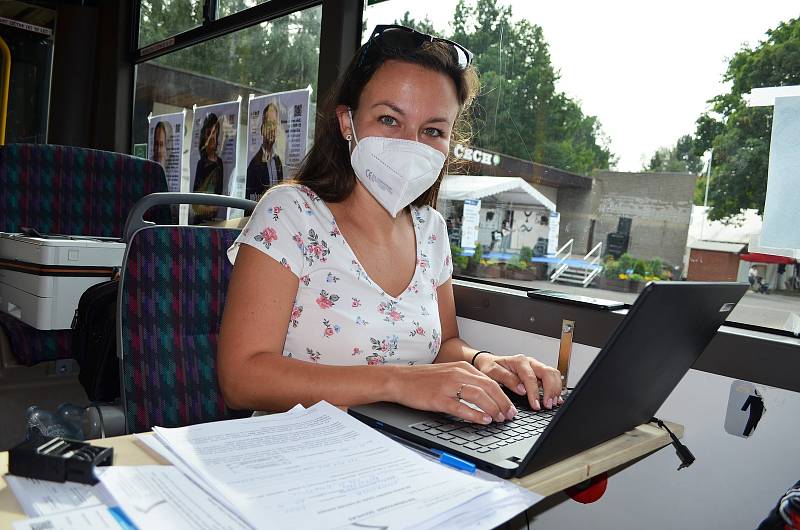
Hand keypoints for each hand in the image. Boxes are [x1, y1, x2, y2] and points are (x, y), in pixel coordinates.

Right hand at [389, 362, 516, 424]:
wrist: (399, 379)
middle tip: (510, 415)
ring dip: (493, 408)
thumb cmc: (423, 379)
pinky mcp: (439, 398)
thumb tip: (486, 395)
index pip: (490, 380)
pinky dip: (475, 414)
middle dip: (503, 403)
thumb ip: (466, 380)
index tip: (510, 406)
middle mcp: (458, 373)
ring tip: (500, 418)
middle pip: (489, 387)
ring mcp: (448, 386)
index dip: (503, 395)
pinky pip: (461, 407)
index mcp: (462, 367)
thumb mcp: (449, 373)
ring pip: (479, 396)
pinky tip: (484, 420)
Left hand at [474, 353, 562, 410]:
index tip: (536, 406)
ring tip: (553, 403)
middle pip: (548, 373)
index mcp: (519, 361)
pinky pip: (552, 377)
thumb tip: (522, 389)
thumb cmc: (490, 367)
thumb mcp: (492, 372)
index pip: (531, 378)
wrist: (488, 362)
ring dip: (555, 388)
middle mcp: (530, 362)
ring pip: (553, 374)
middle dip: (550, 390)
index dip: (535, 393)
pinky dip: (557, 387)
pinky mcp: (539, 372)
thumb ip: (507, 379)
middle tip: (548, 405)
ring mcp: (536, 367)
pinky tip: (557, 398)